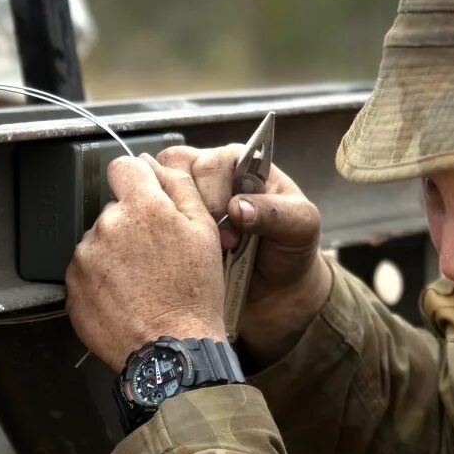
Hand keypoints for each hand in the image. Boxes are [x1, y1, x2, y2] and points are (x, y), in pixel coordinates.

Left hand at [66, 155, 226, 370]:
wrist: (172, 351)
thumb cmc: (193, 295)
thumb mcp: (204, 232)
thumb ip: (178, 186)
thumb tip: (154, 163)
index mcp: (142, 207)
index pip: (123, 167)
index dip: (136, 180)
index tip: (145, 197)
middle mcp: (106, 226)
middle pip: (114, 210)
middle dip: (131, 226)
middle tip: (156, 257)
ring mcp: (85, 257)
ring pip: (99, 242)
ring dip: (115, 255)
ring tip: (141, 283)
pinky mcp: (72, 287)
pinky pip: (86, 272)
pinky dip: (101, 281)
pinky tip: (126, 298)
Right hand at [155, 145, 331, 363]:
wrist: (277, 292)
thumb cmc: (291, 249)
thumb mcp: (300, 227)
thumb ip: (276, 212)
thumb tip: (239, 207)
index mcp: (241, 165)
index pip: (212, 161)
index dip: (216, 192)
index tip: (232, 224)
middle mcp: (209, 175)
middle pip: (176, 168)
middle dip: (194, 206)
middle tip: (219, 240)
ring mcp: (187, 200)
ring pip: (159, 189)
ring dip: (175, 219)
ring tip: (201, 247)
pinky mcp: (172, 225)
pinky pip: (153, 218)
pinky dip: (163, 235)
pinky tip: (183, 255)